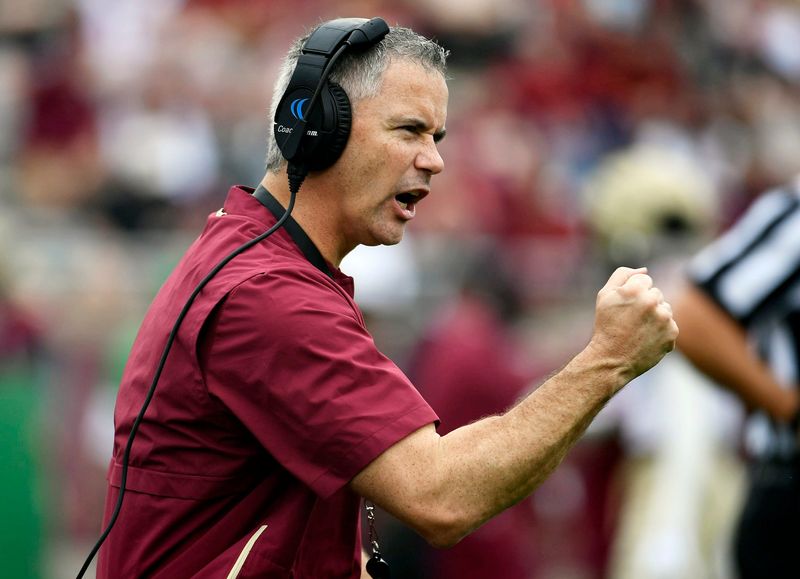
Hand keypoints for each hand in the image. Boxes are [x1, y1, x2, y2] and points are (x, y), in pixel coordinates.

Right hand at [589, 267, 678, 385]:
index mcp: (635, 289)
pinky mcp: (672, 333)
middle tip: (630, 320)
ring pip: (665, 308)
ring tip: (639, 329)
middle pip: (656, 293)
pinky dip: (660, 331)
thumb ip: (622, 275)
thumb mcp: (605, 295)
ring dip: (655, 316)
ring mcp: (664, 318)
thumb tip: (645, 269)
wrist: (612, 359)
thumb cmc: (606, 325)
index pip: (645, 279)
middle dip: (645, 303)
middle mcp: (652, 301)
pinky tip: (646, 338)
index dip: (633, 293)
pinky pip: (670, 325)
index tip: (625, 306)